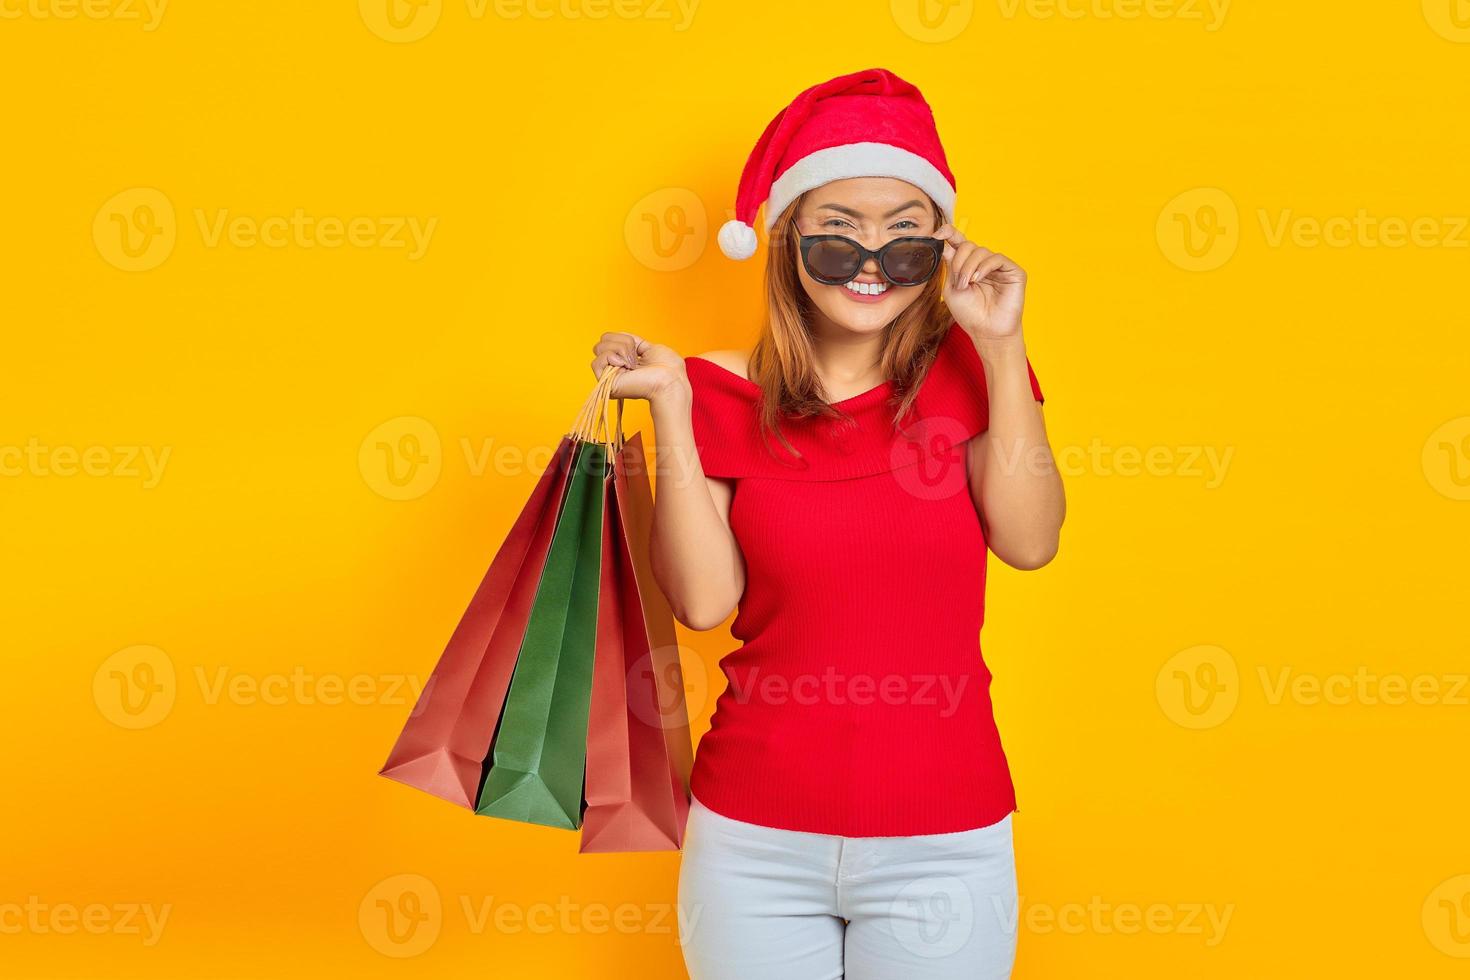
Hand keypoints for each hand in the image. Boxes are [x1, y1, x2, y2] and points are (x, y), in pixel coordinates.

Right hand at [590, 331, 687, 401]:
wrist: (670, 380)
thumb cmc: (668, 368)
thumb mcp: (648, 347)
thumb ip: (632, 342)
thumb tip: (619, 336)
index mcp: (625, 361)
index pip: (610, 339)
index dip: (624, 338)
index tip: (638, 349)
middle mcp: (615, 369)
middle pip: (602, 341)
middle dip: (622, 342)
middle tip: (636, 357)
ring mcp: (610, 376)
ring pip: (599, 348)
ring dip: (620, 349)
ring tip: (633, 363)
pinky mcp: (606, 383)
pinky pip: (596, 362)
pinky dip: (612, 357)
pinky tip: (625, 366)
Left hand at [933, 225, 1026, 344]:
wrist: (987, 332)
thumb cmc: (970, 314)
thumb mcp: (952, 288)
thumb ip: (950, 266)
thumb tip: (944, 243)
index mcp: (968, 265)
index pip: (959, 242)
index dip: (948, 233)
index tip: (937, 234)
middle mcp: (983, 263)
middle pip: (967, 245)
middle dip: (959, 261)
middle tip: (959, 281)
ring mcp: (998, 266)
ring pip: (980, 251)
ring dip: (969, 267)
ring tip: (967, 284)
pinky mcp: (1013, 271)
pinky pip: (996, 258)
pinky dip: (984, 267)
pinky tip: (978, 279)